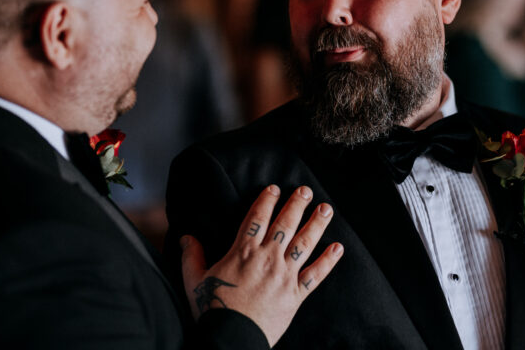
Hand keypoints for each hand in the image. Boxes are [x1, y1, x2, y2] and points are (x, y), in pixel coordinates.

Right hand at [180, 185, 342, 346]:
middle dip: (297, 204)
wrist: (231, 338)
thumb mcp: (194, 280)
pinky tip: (338, 248)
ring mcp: (284, 276)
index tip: (274, 189)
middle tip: (306, 190)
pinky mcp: (295, 295)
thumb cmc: (212, 310)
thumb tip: (186, 237)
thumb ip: (191, 256)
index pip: (257, 218)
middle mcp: (267, 258)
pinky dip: (328, 261)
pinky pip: (315, 275)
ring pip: (304, 243)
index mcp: (243, 252)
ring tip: (326, 209)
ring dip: (316, 224)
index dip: (267, 201)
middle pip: (285, 224)